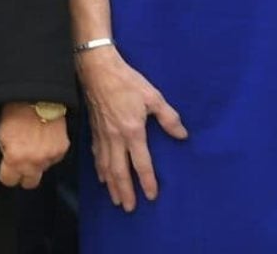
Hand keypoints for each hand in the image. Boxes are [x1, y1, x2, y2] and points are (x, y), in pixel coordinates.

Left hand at [0, 104, 69, 188]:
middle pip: (29, 183)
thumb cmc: (14, 111)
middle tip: (21, 163)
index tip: (7, 170)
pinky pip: (54, 159)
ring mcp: (49, 157)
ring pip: (42, 170)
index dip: (6, 174)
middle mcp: (33, 162)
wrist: (37, 95)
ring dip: (37, 162)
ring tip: (33, 144)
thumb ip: (7, 154)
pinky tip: (44, 139)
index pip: (8, 180)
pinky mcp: (61, 150)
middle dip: (23, 175)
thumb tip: (9, 163)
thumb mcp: (2, 134)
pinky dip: (49, 153)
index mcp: (15, 158)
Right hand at [78, 46, 186, 211]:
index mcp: (132, 131)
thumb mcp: (152, 96)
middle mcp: (115, 137)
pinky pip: (96, 153)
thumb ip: (168, 117)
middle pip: (119, 170)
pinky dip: (99, 168)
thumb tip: (182, 135)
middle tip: (129, 208)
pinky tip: (101, 175)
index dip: (147, 181)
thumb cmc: (127, 81)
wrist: (97, 67)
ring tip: (115, 199)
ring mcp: (102, 134)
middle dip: (125, 191)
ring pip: (106, 165)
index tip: (151, 196)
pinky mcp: (93, 128)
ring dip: (111, 184)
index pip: (141, 163)